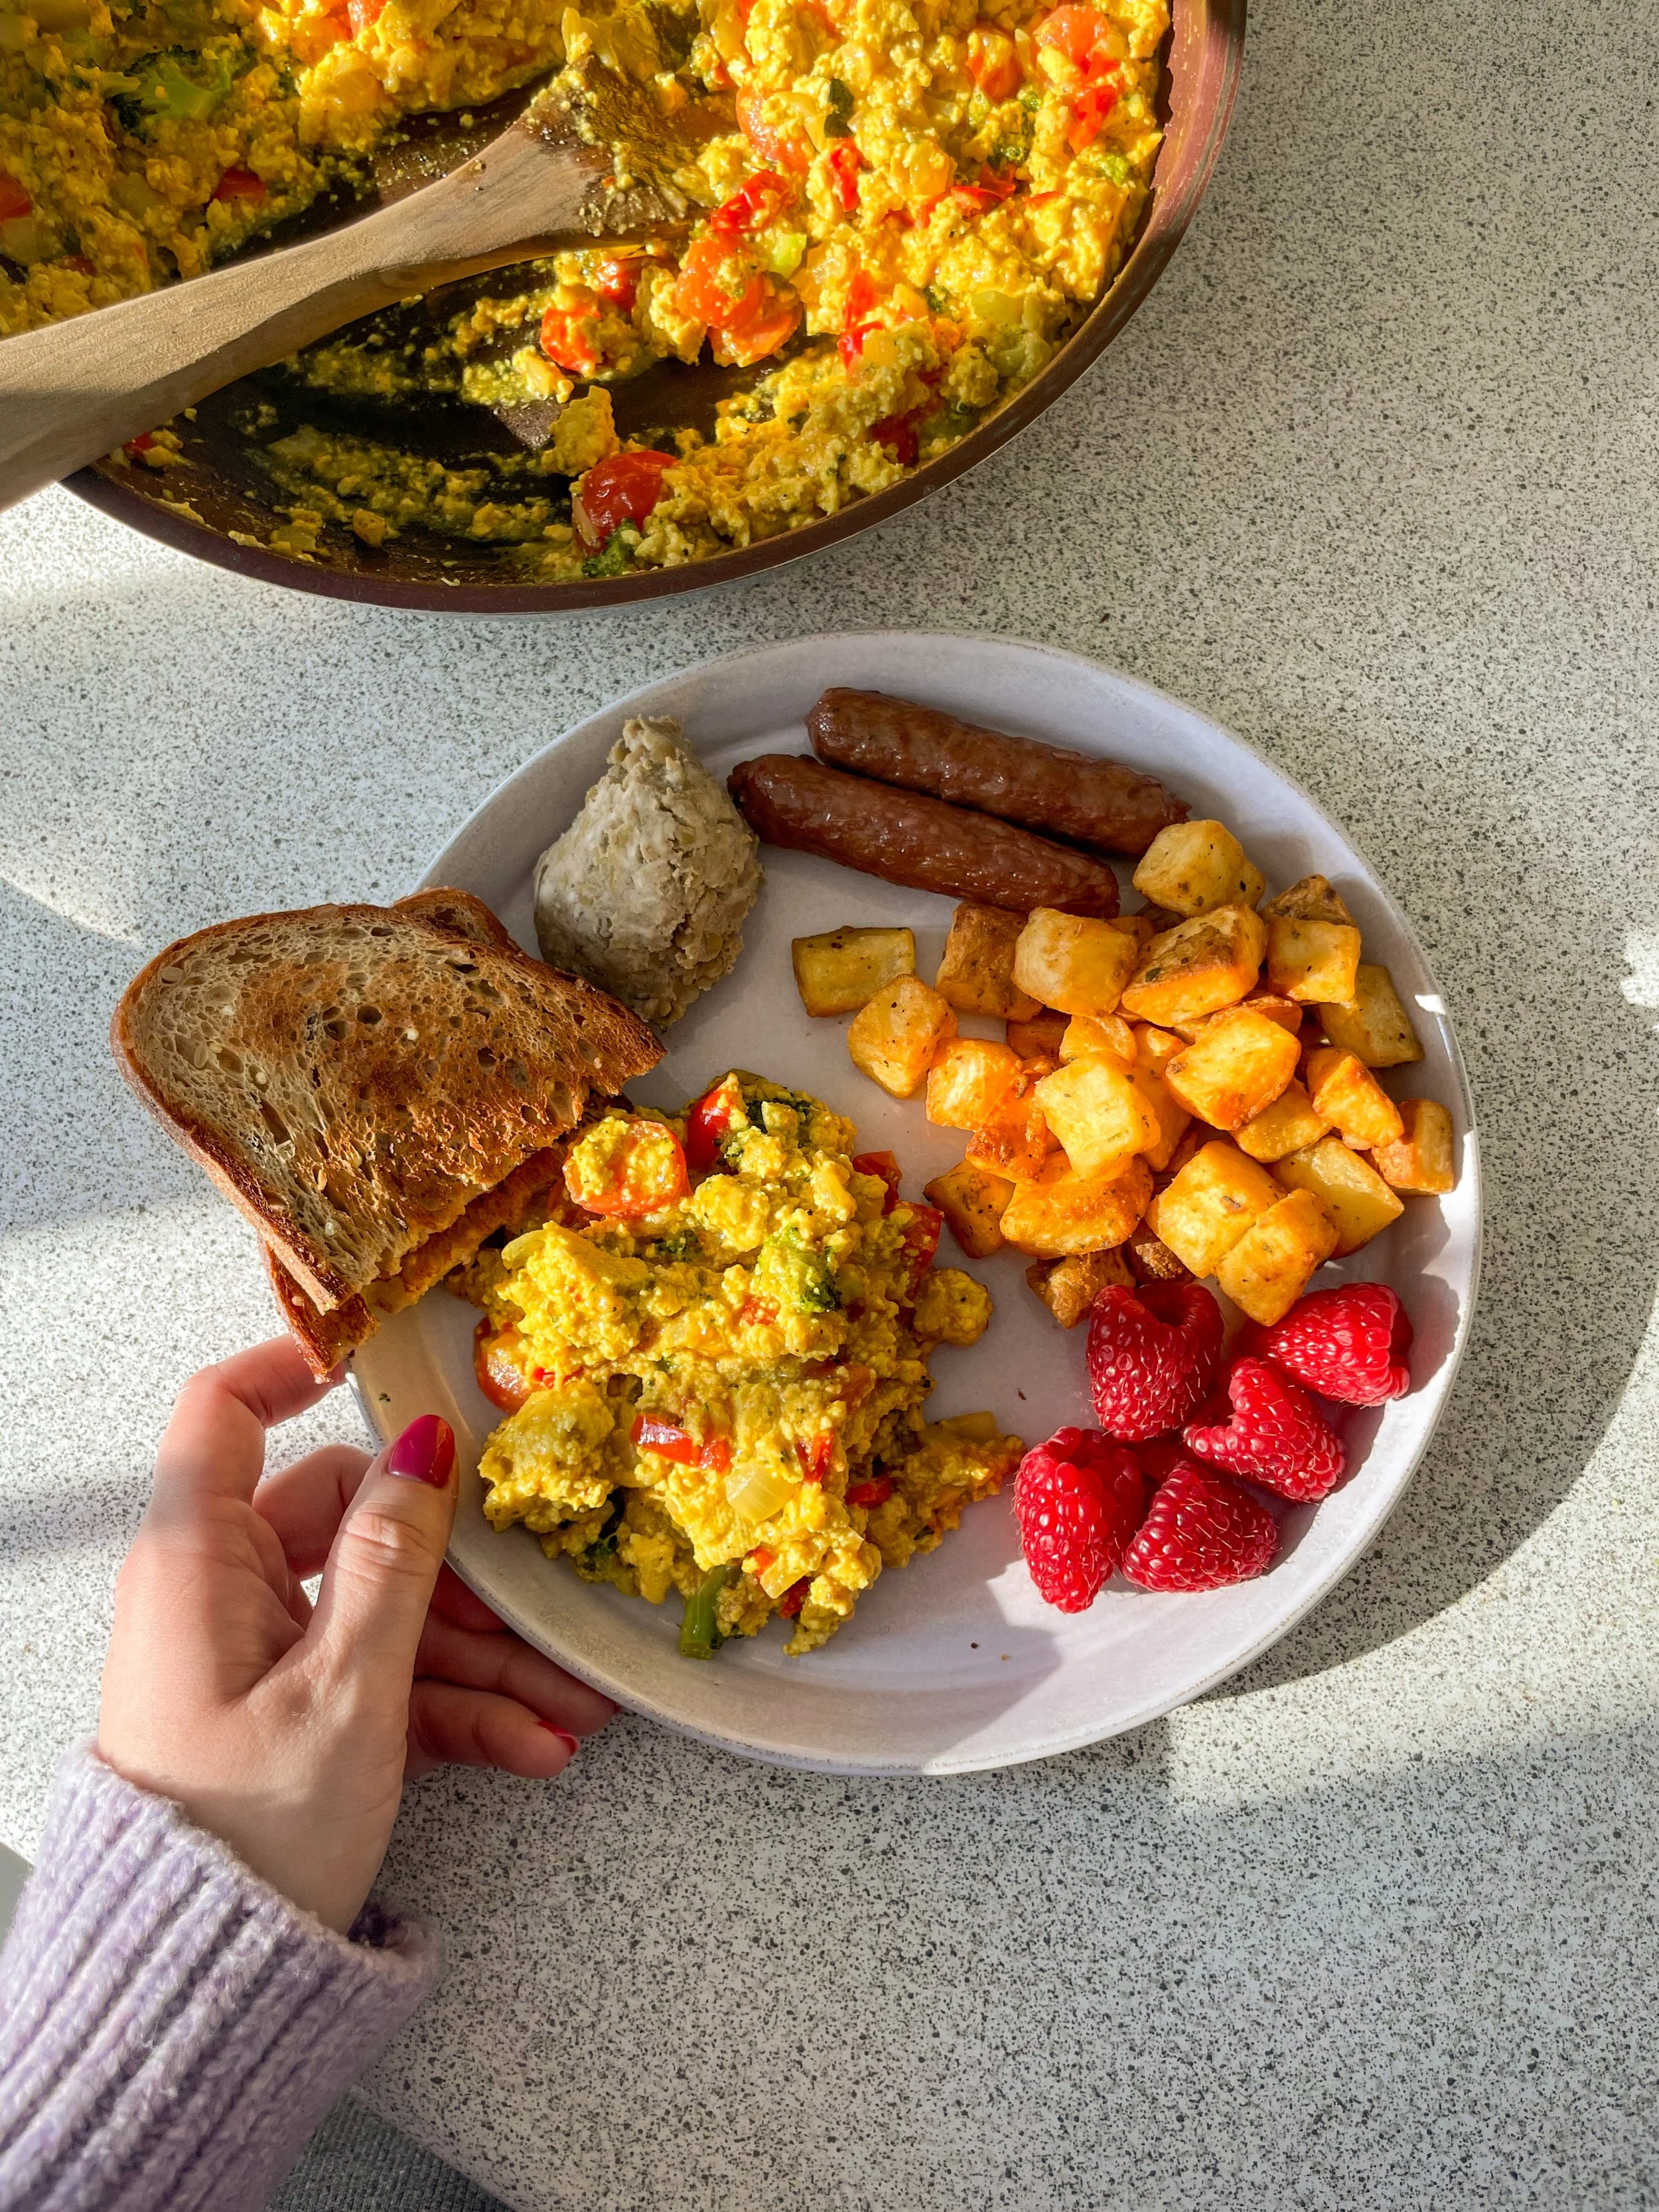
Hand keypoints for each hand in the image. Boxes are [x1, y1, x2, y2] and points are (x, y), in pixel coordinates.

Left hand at [98, 1336, 613, 1932]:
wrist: (203, 1989)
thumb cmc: (249, 1831)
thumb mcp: (344, 1689)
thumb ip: (395, 1560)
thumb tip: (423, 1446)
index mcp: (201, 1561)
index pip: (223, 1415)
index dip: (293, 1367)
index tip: (381, 1356)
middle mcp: (224, 1594)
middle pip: (351, 1526)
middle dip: (456, 1573)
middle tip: (539, 1610)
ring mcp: (260, 1658)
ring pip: (385, 1615)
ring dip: (479, 1660)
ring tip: (569, 1705)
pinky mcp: (294, 1717)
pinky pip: (384, 1684)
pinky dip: (454, 1713)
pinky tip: (532, 1746)